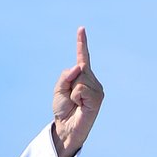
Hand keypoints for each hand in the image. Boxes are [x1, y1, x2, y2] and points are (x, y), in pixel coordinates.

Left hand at [51, 27, 103, 156]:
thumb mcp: (59, 90)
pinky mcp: (98, 98)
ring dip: (73, 92)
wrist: (65, 128)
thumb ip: (65, 75)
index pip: (83, 57)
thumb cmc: (63, 110)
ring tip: (76, 103)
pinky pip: (82, 89)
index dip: (82, 43)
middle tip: (71, 99)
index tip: (81, 29)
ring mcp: (97, 89)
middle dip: (69, 83)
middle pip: (80, 68)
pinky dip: (77, 97)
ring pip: (81, 79)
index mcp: (82, 76)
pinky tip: (80, 106)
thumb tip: (79, 66)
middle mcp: (92, 80)